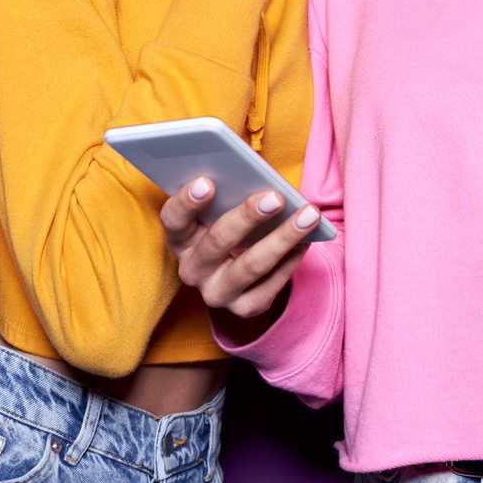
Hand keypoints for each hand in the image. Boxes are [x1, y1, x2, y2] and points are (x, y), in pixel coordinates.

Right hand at [160, 176, 316, 330]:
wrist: (239, 270)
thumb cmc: (230, 224)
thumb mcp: (218, 211)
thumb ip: (228, 193)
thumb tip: (256, 175)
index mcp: (180, 238)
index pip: (174, 219)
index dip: (187, 201)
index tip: (207, 182)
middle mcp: (192, 270)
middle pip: (217, 241)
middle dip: (248, 217)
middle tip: (276, 197)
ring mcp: (216, 293)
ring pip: (251, 266)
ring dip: (283, 238)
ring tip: (308, 216)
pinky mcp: (243, 308)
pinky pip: (271, 286)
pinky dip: (291, 261)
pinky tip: (307, 241)